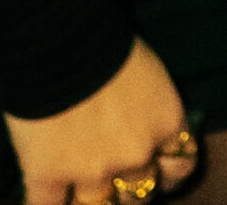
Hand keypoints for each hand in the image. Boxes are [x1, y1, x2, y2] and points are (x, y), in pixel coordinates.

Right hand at [4, 37, 199, 204]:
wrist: (60, 39)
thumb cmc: (107, 40)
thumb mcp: (148, 74)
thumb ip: (150, 110)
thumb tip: (139, 126)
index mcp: (166, 123)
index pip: (180, 167)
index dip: (167, 173)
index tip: (158, 171)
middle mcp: (136, 154)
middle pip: (140, 195)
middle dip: (129, 187)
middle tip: (115, 176)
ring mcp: (92, 172)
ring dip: (90, 199)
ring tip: (79, 189)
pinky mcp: (48, 179)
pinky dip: (46, 202)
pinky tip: (46, 194)